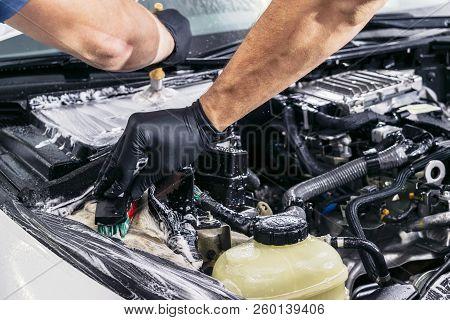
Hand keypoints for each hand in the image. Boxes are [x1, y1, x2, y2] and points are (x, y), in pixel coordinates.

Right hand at [93, 101, 223, 199]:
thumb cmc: (188, 139)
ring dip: (115, 167)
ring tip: (106, 182)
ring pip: (120, 150)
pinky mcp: (141, 125)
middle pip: (117, 156)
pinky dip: (125, 158)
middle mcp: (133, 125)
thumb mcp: (165, 166)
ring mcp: (136, 123)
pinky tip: (120, 168)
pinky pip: (128, 145)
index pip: (124, 164)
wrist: (200, 124)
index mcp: (137, 133)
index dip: (119, 182)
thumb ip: (145, 180)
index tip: (112, 194)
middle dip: (110, 175)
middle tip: (101, 190)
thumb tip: (132, 192)